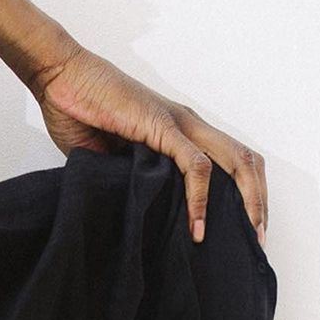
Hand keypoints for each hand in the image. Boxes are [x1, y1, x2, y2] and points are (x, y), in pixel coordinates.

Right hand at [29, 43, 267, 245]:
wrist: (59, 77)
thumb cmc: (77, 109)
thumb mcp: (107, 157)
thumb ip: (129, 177)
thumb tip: (138, 208)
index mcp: (179, 130)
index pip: (228, 162)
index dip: (242, 196)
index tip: (238, 231)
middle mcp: (189, 124)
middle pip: (246, 162)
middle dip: (259, 203)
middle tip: (255, 242)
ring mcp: (179, 123)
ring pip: (236, 162)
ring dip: (247, 202)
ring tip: (243, 237)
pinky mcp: (162, 127)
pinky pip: (196, 166)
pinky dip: (201, 199)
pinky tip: (197, 227)